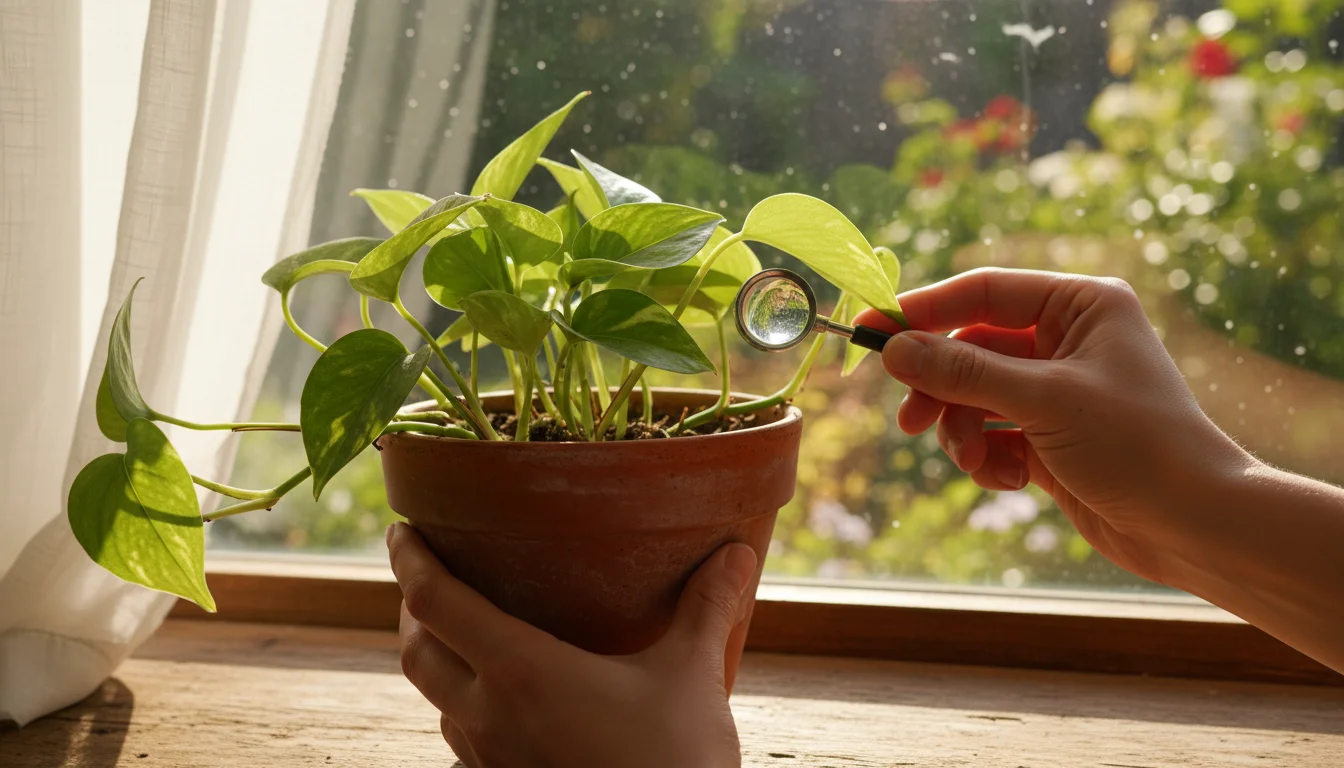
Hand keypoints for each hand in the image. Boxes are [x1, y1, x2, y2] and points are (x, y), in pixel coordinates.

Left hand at [386, 522, 752, 767]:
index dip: (409, 560)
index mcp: (522, 671)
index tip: (400, 530)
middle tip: (428, 576)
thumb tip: (736, 552)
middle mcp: (489, 716)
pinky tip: (503, 704)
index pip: (435, 602)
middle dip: (411, 609)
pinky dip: (464, 709)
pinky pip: (463, 744)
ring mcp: (491, 762)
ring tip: (464, 635)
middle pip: (416, 652)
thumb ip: (705, 609)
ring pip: (436, 702)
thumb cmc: (675, 764)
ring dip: (437, 661)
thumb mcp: (693, 677)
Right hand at [855, 268, 1255, 583]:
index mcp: (1081, 305)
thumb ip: (964, 372)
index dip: (925, 311)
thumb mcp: (1043, 401)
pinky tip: (1010, 480)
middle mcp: (1068, 339)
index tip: (873, 333)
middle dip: (941, 387)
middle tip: (910, 419)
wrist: (1193, 524)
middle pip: (971, 347)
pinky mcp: (1050, 437)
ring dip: (963, 431)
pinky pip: (991, 434)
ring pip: (973, 396)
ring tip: (973, 461)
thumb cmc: (1137, 445)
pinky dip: (988, 458)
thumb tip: (894, 349)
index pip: (984, 290)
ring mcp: (1057, 390)